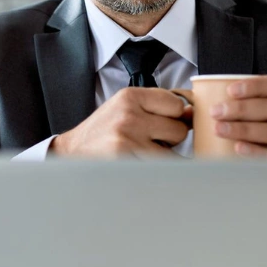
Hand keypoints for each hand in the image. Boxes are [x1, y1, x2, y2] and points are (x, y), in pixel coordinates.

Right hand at [51, 88, 191, 157]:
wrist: (73, 151)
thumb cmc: (102, 131)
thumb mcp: (124, 107)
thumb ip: (156, 106)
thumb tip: (193, 113)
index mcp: (130, 96)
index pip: (177, 104)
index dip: (175, 117)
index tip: (165, 122)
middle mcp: (129, 114)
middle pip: (179, 129)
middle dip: (170, 138)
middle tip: (151, 141)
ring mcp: (128, 138)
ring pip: (173, 152)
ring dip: (164, 156)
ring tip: (144, 153)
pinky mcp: (127, 160)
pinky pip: (160, 168)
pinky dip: (157, 171)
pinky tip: (141, 164)